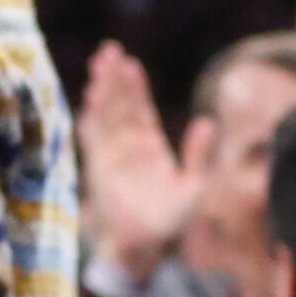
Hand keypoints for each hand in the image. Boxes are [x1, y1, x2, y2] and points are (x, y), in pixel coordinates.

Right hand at [76, 41, 206, 281]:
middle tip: (108, 51)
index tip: (130, 63)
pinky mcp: (99, 172)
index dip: (134, 87)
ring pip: (105, 118)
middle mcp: (129, 148)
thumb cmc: (172, 221)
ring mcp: (112, 158)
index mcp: (150, 148)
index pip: (140, 110)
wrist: (147, 246)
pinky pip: (93, 142)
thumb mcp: (195, 185)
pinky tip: (88, 105)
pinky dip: (90, 123)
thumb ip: (198, 154)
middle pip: (119, 106)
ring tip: (98, 67)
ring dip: (101, 93)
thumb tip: (207, 122)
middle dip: (114, 79)